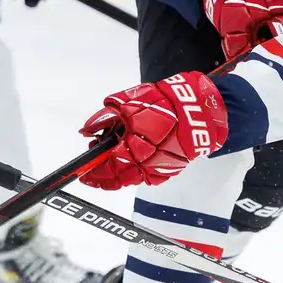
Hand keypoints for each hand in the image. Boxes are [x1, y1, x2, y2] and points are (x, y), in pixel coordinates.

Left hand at [79, 71, 228, 189]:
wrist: (198, 109)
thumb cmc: (164, 102)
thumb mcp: (129, 102)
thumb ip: (106, 117)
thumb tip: (87, 130)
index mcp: (134, 146)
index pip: (108, 167)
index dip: (94, 172)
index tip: (84, 174)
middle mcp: (146, 163)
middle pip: (118, 179)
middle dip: (103, 177)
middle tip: (93, 173)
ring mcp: (159, 168)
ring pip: (132, 180)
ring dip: (117, 176)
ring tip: (109, 165)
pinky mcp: (170, 169)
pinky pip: (146, 176)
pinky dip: (134, 172)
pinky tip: (128, 163)